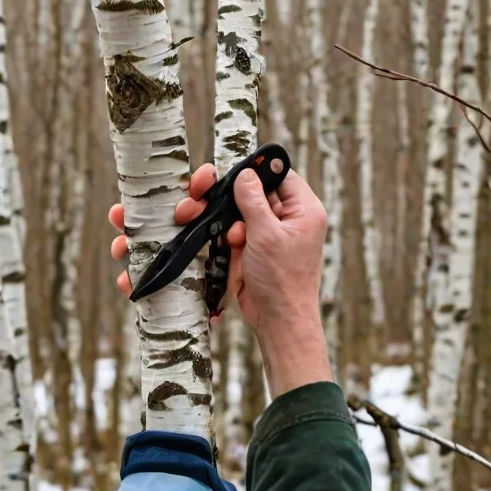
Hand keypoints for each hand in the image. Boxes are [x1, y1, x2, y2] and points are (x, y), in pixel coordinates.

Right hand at [109, 163, 333, 397]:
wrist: (277, 321)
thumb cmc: (283, 280)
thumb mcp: (268, 234)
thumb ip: (254, 201)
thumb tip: (244, 174)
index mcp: (302, 208)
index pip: (278, 174)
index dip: (253, 169)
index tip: (228, 168)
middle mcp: (285, 216)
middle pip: (251, 190)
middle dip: (223, 190)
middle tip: (198, 187)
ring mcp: (266, 232)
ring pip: (235, 210)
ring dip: (214, 211)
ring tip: (188, 212)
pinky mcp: (249, 247)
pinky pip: (229, 229)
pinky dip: (216, 230)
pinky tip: (210, 236)